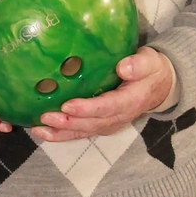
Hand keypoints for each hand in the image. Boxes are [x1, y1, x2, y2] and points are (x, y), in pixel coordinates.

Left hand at [30, 47, 176, 143]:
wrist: (157, 86)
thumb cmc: (150, 70)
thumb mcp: (150, 62)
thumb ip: (139, 64)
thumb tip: (124, 67)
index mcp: (131, 101)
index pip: (108, 107)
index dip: (88, 108)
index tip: (68, 105)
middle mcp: (119, 117)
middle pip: (91, 123)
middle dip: (68, 122)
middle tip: (45, 116)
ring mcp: (109, 123)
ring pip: (84, 131)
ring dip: (60, 132)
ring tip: (38, 129)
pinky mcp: (100, 124)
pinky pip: (80, 132)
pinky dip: (61, 134)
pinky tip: (42, 131)